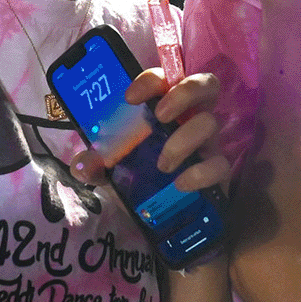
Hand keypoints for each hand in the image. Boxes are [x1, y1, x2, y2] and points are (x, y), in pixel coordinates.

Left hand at [73, 70, 232, 193]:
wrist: (165, 223)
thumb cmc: (142, 182)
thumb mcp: (112, 173)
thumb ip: (96, 166)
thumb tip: (81, 164)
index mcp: (166, 110)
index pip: (167, 78)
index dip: (152, 80)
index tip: (131, 97)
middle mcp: (191, 120)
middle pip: (207, 85)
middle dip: (185, 93)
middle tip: (161, 115)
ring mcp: (208, 144)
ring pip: (210, 123)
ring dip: (184, 140)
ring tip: (162, 165)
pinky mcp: (218, 172)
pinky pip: (219, 165)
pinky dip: (200, 173)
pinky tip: (180, 185)